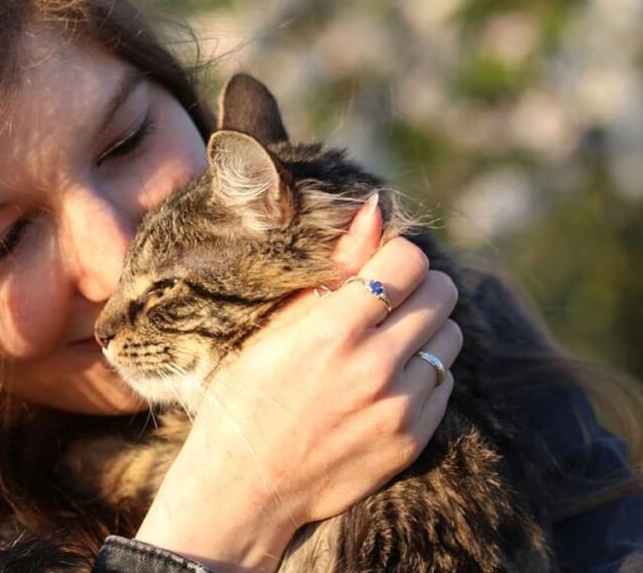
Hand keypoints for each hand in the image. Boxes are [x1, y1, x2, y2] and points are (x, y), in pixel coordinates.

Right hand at [135, 197, 462, 572]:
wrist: (245, 486)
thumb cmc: (248, 395)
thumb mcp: (277, 324)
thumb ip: (335, 267)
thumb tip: (376, 210)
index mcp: (333, 329)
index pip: (409, 260)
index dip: (397, 257)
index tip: (381, 269)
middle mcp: (374, 366)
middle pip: (442, 294)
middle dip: (419, 288)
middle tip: (388, 303)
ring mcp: (399, 407)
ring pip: (451, 338)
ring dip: (426, 331)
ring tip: (387, 344)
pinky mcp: (413, 439)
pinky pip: (445, 384)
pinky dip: (424, 375)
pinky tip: (386, 383)